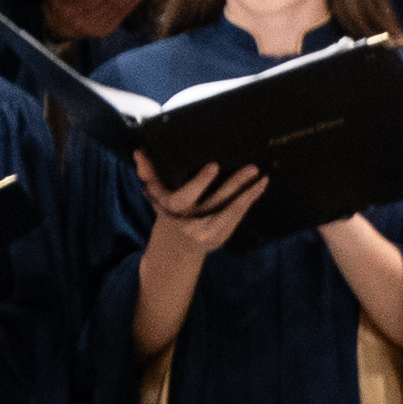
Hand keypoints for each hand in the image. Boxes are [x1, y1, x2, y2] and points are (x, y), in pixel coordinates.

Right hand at [49, 0, 149, 42]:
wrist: (59, 28)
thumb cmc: (57, 5)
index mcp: (70, 11)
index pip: (91, 0)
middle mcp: (84, 22)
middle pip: (108, 5)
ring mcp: (96, 28)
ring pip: (117, 11)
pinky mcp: (105, 31)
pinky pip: (120, 17)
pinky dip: (131, 5)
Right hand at [136, 160, 264, 275]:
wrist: (176, 251)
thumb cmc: (167, 215)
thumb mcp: (156, 197)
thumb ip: (149, 174)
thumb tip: (139, 152)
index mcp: (173, 211)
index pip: (185, 197)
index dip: (199, 182)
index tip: (214, 166)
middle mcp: (192, 223)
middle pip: (216, 202)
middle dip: (235, 185)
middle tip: (252, 168)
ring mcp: (210, 232)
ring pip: (232, 211)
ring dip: (249, 194)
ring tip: (263, 178)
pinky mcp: (223, 236)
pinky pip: (238, 217)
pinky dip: (249, 202)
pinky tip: (259, 188)